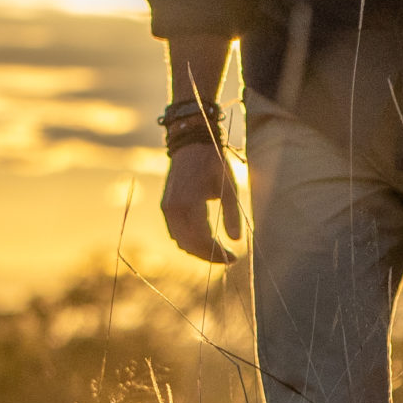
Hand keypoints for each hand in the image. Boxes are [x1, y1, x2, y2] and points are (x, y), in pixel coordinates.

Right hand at [161, 142, 242, 262]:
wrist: (190, 144)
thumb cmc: (213, 162)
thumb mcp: (229, 186)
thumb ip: (232, 214)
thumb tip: (236, 240)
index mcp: (190, 204)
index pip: (202, 239)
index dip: (218, 253)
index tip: (234, 257)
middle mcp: (174, 210)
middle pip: (189, 245)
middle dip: (209, 256)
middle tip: (229, 258)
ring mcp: (167, 209)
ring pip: (180, 241)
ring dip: (198, 250)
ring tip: (219, 251)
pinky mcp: (166, 207)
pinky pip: (175, 232)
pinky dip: (189, 240)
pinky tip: (205, 240)